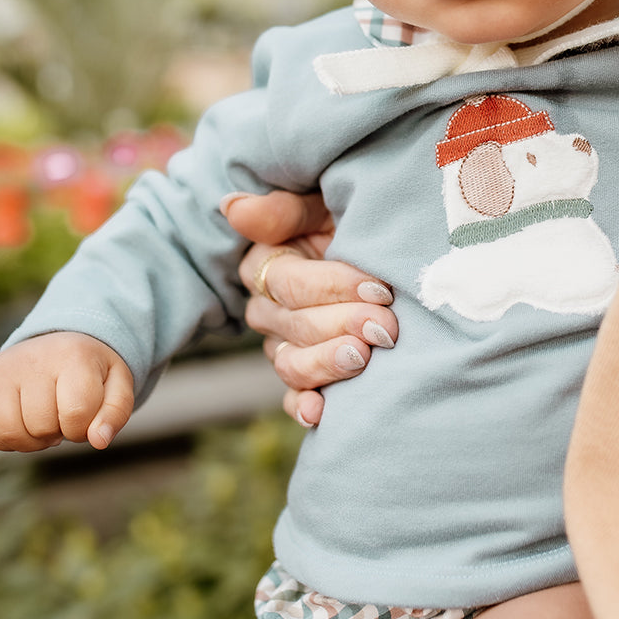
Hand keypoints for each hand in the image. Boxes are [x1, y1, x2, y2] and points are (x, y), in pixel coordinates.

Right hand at [0, 331, 133, 451]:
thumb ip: (115, 414)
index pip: (76, 414)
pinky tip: (24, 425)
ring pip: (11, 432)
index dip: (82, 430)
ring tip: (45, 423)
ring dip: (32, 442)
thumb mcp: (117, 385)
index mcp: (74, 355)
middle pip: (42, 426)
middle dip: (58, 433)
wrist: (62, 342)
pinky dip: (7, 441)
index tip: (86, 418)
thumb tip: (99, 441)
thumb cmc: (92, 371)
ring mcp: (4, 369)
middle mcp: (34, 358)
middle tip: (64, 416)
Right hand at [222, 190, 397, 427]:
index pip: (292, 284)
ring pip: (293, 365)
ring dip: (329, 364)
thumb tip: (232, 207)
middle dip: (344, 326)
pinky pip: (294, 397)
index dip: (335, 288)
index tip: (379, 290)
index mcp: (267, 266)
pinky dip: (305, 407)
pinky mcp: (303, 376)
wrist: (381, 254)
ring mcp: (283, 347)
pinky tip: (321, 412)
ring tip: (364, 357)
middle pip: (297, 327)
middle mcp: (268, 310)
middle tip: (386, 327)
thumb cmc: (351, 221)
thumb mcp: (323, 205)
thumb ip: (282, 210)